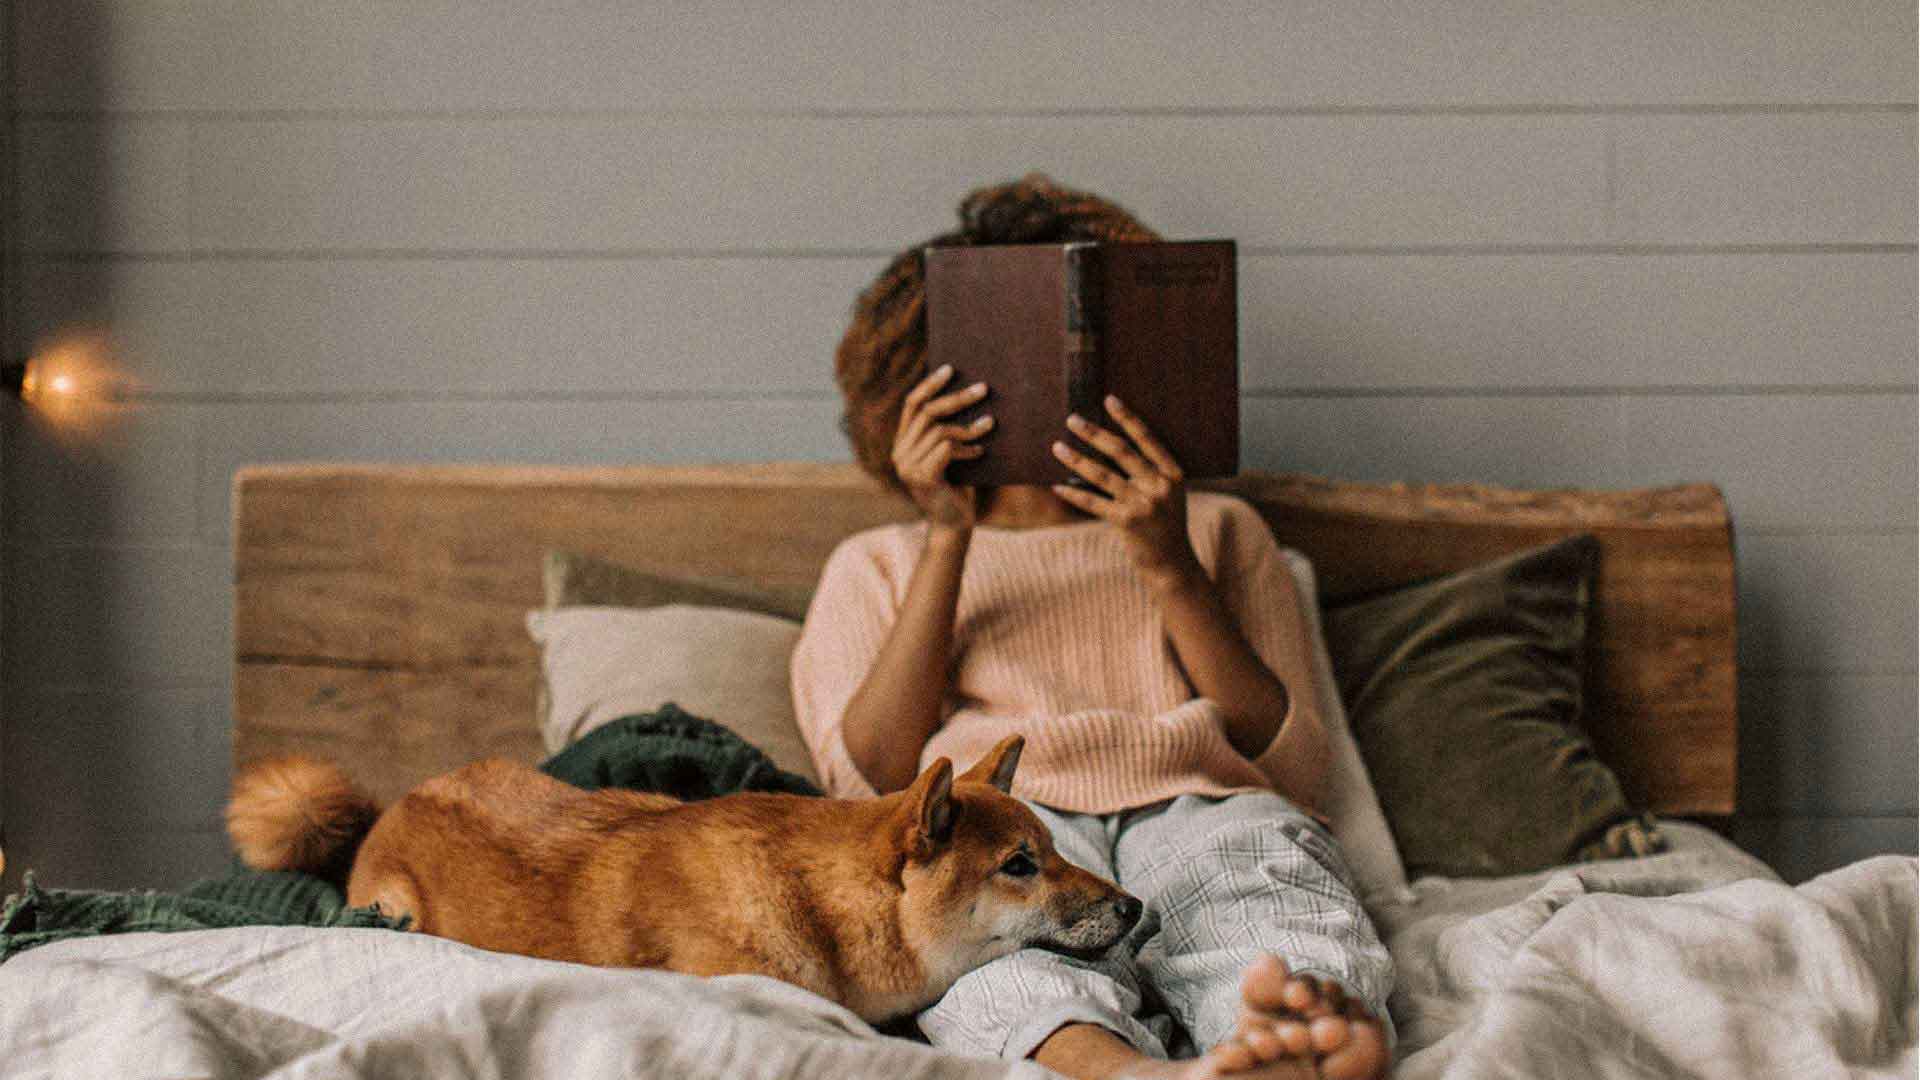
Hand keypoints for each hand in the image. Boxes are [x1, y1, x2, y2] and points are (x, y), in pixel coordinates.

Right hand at [893, 364, 991, 529]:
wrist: (954, 525)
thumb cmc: (957, 487)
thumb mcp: (951, 455)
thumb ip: (948, 431)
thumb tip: (970, 393)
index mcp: (903, 443)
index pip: (912, 404)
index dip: (931, 384)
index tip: (951, 369)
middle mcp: (900, 453)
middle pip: (927, 412)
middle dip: (957, 398)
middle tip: (983, 389)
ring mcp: (908, 466)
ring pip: (939, 431)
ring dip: (969, 426)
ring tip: (990, 425)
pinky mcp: (923, 478)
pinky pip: (946, 450)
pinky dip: (967, 448)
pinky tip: (981, 453)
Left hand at [1050, 395, 1200, 588]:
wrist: (1172, 564)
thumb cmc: (1164, 524)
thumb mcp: (1168, 494)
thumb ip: (1148, 472)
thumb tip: (1108, 447)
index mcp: (1172, 473)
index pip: (1147, 438)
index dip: (1128, 418)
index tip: (1108, 399)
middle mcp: (1159, 486)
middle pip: (1121, 452)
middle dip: (1094, 433)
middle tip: (1072, 419)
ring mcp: (1143, 505)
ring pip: (1102, 475)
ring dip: (1076, 459)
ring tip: (1057, 447)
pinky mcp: (1127, 523)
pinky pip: (1094, 503)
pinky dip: (1074, 493)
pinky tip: (1058, 485)